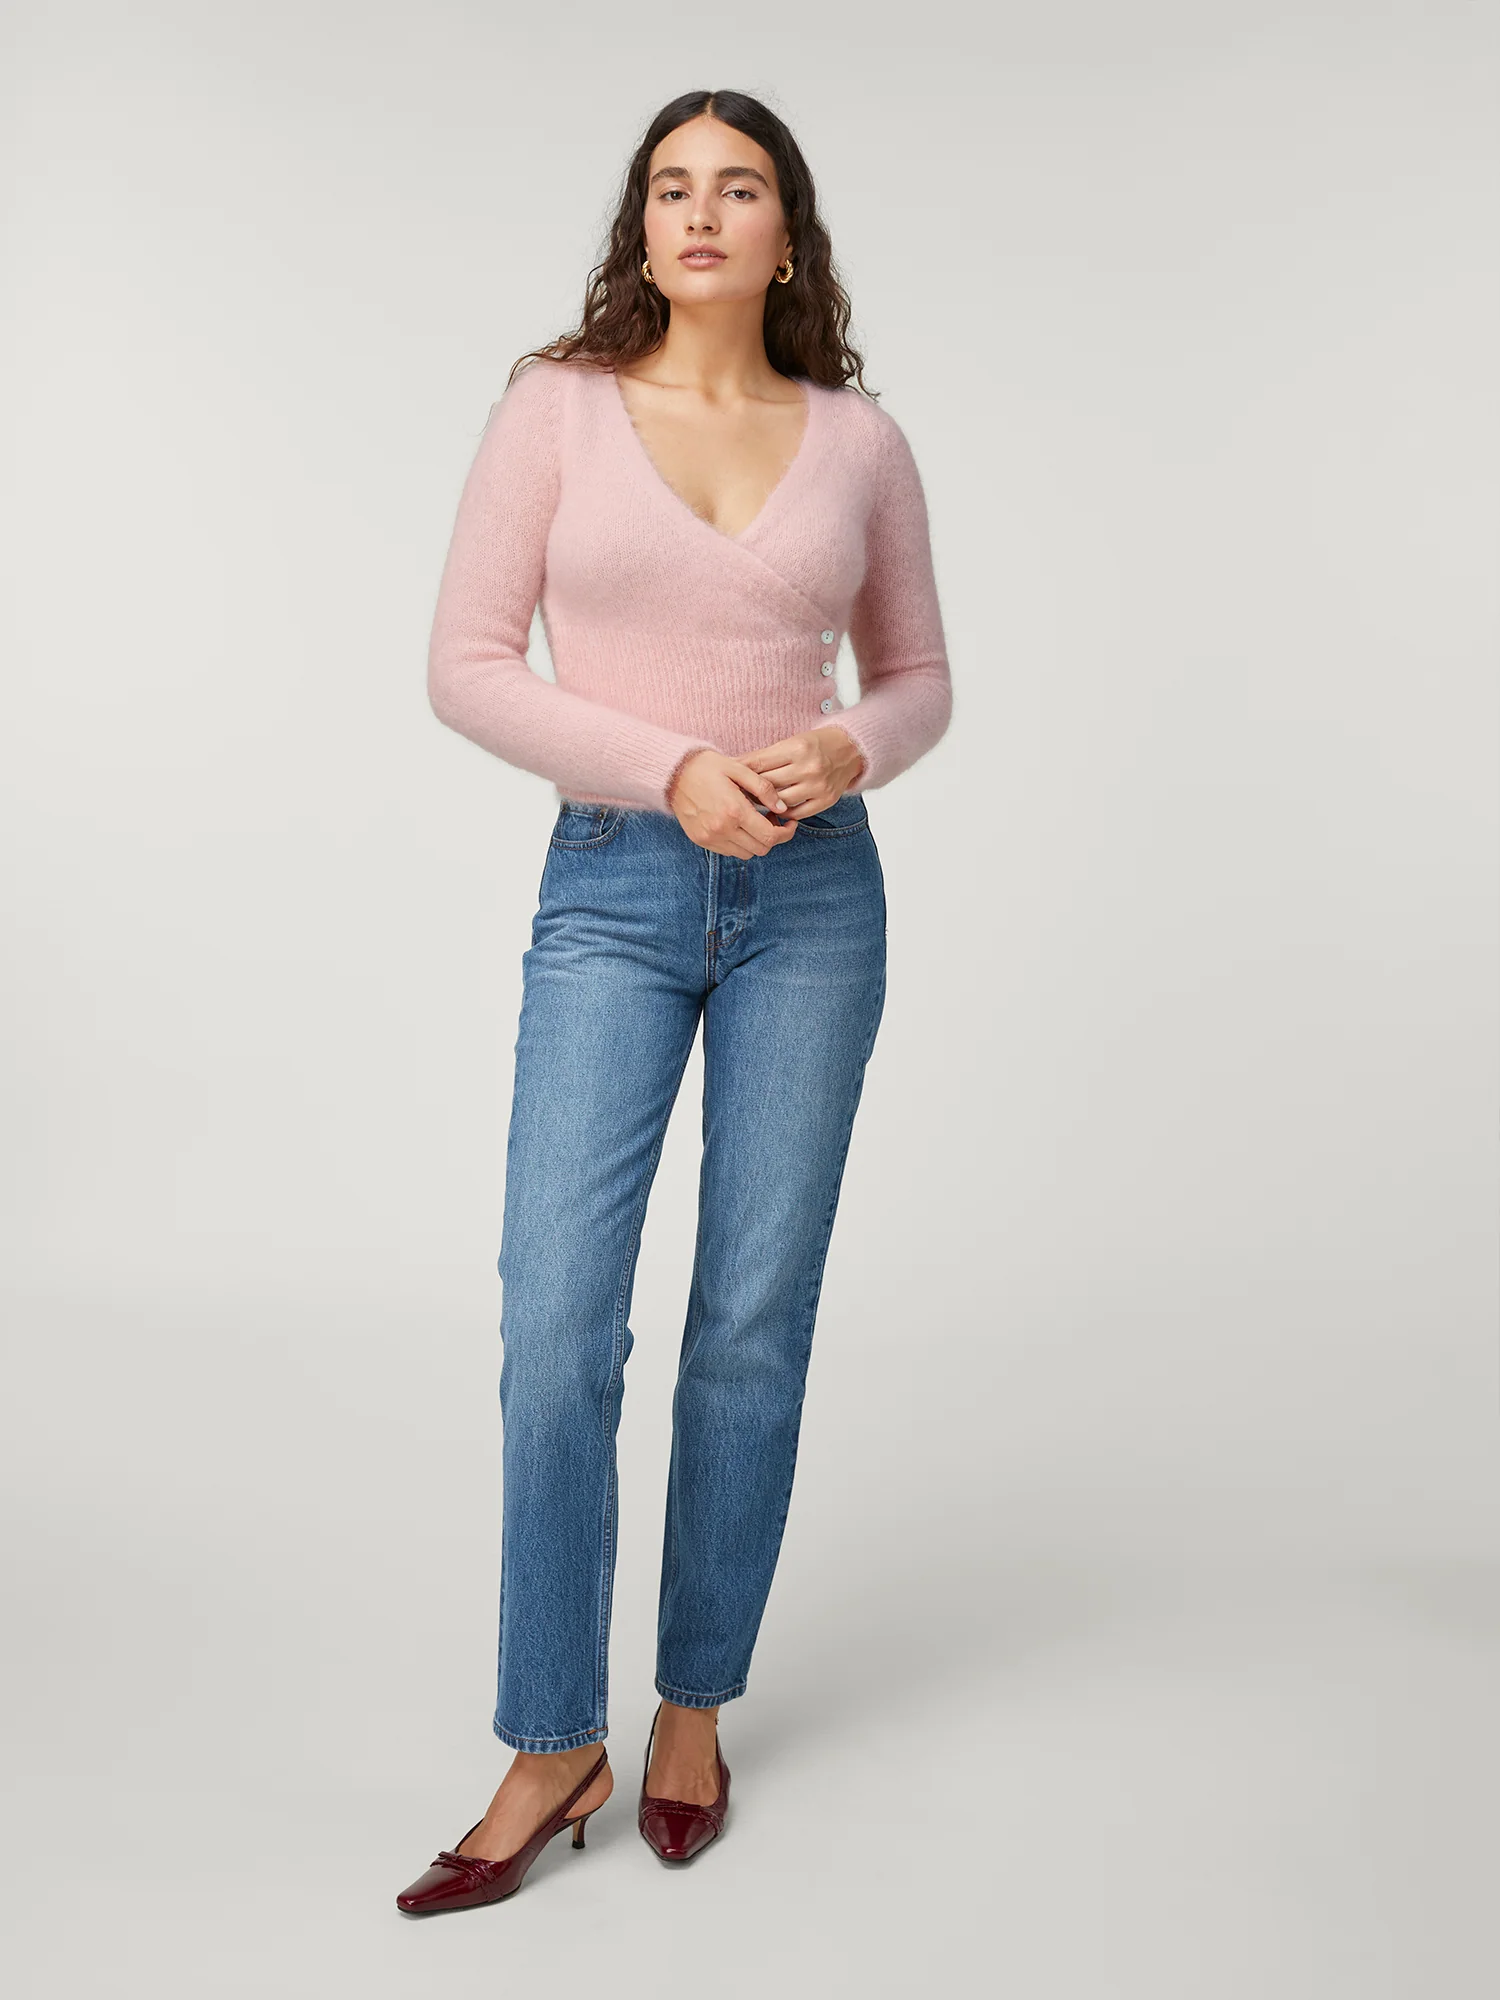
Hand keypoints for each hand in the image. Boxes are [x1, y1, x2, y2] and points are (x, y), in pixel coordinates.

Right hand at [667, 750, 800, 857]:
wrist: (673, 773)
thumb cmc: (707, 767)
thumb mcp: (739, 769)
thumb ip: (764, 789)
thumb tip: (783, 808)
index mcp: (735, 811)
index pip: (770, 836)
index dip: (786, 833)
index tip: (789, 823)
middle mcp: (722, 829)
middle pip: (761, 849)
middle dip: (773, 837)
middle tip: (773, 820)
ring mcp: (710, 838)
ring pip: (746, 854)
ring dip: (756, 842)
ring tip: (755, 823)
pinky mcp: (701, 840)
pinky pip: (729, 852)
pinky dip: (740, 843)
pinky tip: (738, 826)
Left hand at [735, 725, 865, 818]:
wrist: (852, 750)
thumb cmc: (817, 744)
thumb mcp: (792, 741)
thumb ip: (766, 756)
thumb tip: (736, 766)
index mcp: (797, 748)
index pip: (759, 763)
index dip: (741, 771)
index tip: (728, 777)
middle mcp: (808, 767)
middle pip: (767, 784)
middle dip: (750, 789)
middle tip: (736, 794)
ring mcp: (818, 786)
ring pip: (780, 802)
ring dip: (765, 804)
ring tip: (754, 803)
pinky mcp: (825, 800)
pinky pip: (796, 813)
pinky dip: (784, 812)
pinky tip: (777, 809)